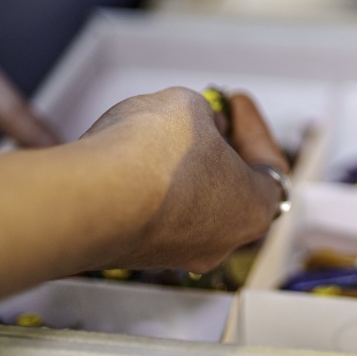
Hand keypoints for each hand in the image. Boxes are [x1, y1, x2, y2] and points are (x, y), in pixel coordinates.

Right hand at [82, 88, 287, 271]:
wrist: (87, 197)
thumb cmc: (149, 158)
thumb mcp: (189, 107)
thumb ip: (204, 116)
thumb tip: (198, 124)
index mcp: (251, 210)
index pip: (270, 167)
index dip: (253, 128)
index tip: (233, 102)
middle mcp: (218, 242)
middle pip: (229, 190)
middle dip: (217, 149)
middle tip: (203, 117)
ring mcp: (173, 253)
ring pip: (188, 205)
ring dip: (181, 168)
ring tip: (161, 132)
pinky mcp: (133, 253)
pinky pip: (151, 214)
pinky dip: (148, 186)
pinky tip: (132, 158)